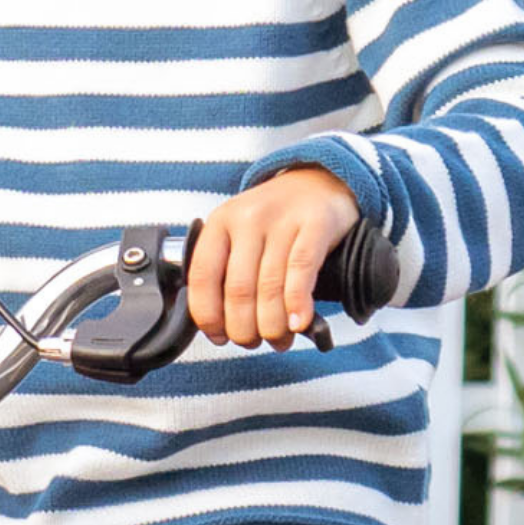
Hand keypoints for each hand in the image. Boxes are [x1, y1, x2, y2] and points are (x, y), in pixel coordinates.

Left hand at [188, 167, 359, 349]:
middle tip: (252, 343)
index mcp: (221, 223)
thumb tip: (220, 326)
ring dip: (273, 325)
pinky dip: (298, 304)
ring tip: (278, 340)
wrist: (321, 181)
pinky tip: (299, 323)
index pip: (202, 276)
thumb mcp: (241, 234)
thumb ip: (228, 270)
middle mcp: (248, 219)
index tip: (219, 336)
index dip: (208, 315)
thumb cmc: (277, 219)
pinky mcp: (316, 224)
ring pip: (270, 286)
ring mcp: (282, 220)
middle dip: (243, 328)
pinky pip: (301, 271)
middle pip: (238, 288)